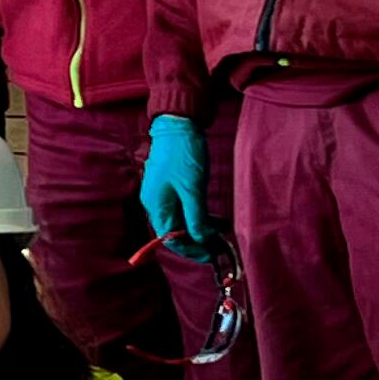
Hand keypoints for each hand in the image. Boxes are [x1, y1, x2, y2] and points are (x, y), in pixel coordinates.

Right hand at [138, 113, 214, 259]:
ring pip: (182, 221)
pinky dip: (200, 216)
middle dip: (198, 241)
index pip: (171, 239)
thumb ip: (196, 217)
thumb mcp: (192, 189)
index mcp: (157, 206)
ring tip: (221, 232)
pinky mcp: (172, 187)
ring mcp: (164, 195)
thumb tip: (200, 239)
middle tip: (220, 246)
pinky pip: (186, 209)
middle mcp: (157, 204)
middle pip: (176, 232)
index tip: (211, 255)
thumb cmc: (183, 155)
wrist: (178, 125)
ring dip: (201, 229)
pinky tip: (216, 219)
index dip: (191, 250)